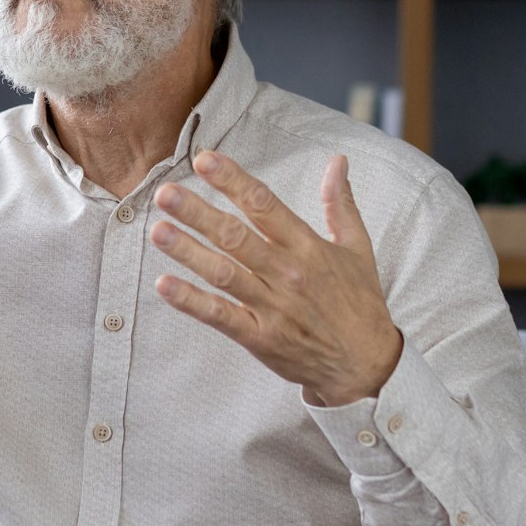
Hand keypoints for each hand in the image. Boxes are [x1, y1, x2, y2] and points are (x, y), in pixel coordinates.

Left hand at [149, 150, 401, 406]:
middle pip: (236, 236)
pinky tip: (164, 285)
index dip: (232, 180)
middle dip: (198, 213)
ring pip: (223, 273)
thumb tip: (338, 161)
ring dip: (188, 251)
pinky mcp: (260, 337)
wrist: (367, 365)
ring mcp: (272, 306)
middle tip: (165, 193)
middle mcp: (287, 273)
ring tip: (157, 230)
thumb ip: (341, 203)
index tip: (204, 160)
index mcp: (308, 247)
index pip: (263, 204)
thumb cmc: (360, 303)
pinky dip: (191, 301)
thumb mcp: (358, 248)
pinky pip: (220, 316)